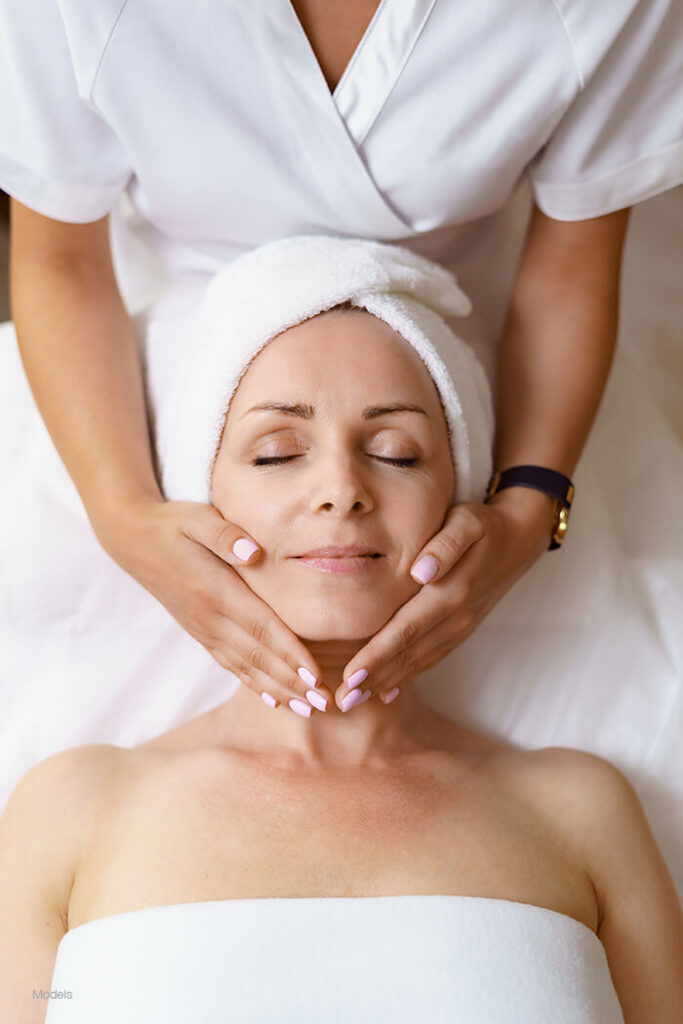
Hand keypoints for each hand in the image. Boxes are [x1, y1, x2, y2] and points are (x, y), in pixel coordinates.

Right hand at [99, 497, 329, 715]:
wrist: (133, 540)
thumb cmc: (172, 525)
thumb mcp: (197, 518)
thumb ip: (225, 535)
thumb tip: (254, 554)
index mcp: (216, 590)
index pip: (262, 627)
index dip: (290, 654)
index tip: (316, 676)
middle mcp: (210, 617)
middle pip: (259, 656)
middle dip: (294, 683)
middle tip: (327, 703)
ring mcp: (204, 629)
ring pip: (246, 668)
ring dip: (279, 690)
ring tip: (310, 709)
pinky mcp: (200, 632)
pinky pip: (231, 665)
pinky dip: (254, 684)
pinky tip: (275, 699)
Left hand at [334, 488, 555, 709]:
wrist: (518, 541)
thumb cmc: (482, 525)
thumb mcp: (466, 522)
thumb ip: (444, 546)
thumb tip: (421, 572)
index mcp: (451, 592)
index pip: (406, 629)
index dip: (377, 655)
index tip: (349, 676)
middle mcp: (456, 617)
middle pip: (408, 653)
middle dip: (373, 679)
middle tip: (341, 701)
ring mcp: (460, 628)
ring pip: (418, 662)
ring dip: (386, 682)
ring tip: (353, 701)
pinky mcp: (461, 631)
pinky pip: (431, 659)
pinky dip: (407, 677)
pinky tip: (385, 691)